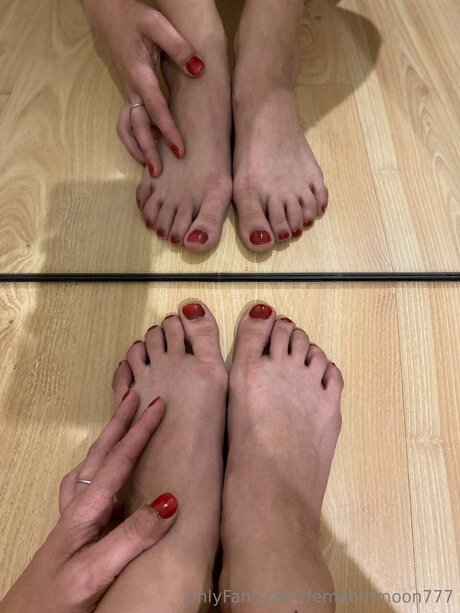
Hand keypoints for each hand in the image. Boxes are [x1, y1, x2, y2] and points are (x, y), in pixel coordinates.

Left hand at [0, 392, 177, 612]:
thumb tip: (170, 500)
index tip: (158, 404)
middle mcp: (78, 507)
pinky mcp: (75, 531)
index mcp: (85, 511)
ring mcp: (74, 518)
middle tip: (134, 393)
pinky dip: (98, 464)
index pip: (118, 461)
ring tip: (120, 420)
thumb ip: (131, 537)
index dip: (139, 431)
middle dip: (119, 421)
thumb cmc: (56, 603)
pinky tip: (102, 473)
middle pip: (101, 453)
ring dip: (108, 438)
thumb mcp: (96, 572)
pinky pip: (87, 483)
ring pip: (92, 464)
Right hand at [83, 0, 204, 172]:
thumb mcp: (157, 24)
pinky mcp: (128, 94)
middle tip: (159, 172)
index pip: (155, 108)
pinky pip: (126, 122)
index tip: (180, 150)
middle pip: (137, 126)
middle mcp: (130, 88)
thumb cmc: (134, 16)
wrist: (107, 12)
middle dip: (148, 150)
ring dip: (137, 148)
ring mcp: (127, 92)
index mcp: (139, 73)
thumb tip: (198, 69)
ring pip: (127, 127)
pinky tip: (147, 150)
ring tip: (151, 168)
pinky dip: (133, 138)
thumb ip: (178, 46)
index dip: (168, 131)